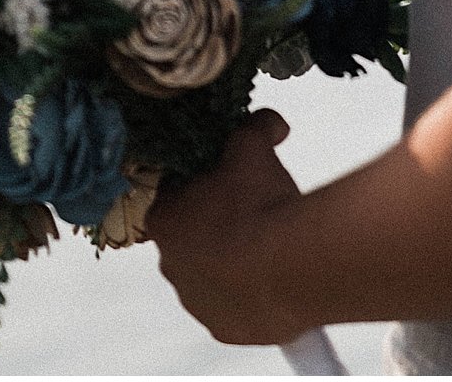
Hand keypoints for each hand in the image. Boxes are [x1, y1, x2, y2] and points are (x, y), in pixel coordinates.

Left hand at [150, 110, 306, 343]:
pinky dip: (249, 292)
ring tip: (268, 241)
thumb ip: (256, 126)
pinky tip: (273, 273)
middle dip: (216, 224)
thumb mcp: (253, 145)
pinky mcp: (224, 329)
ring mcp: (197, 302)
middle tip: (251, 208)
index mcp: (164, 219)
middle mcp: (171, 265)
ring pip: (210, 275)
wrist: (286, 265)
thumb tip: (271, 123)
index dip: (201, 184)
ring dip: (231, 260)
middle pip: (190, 238)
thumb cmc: (257, 203)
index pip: (173, 195)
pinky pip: (234, 306)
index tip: (227, 178)